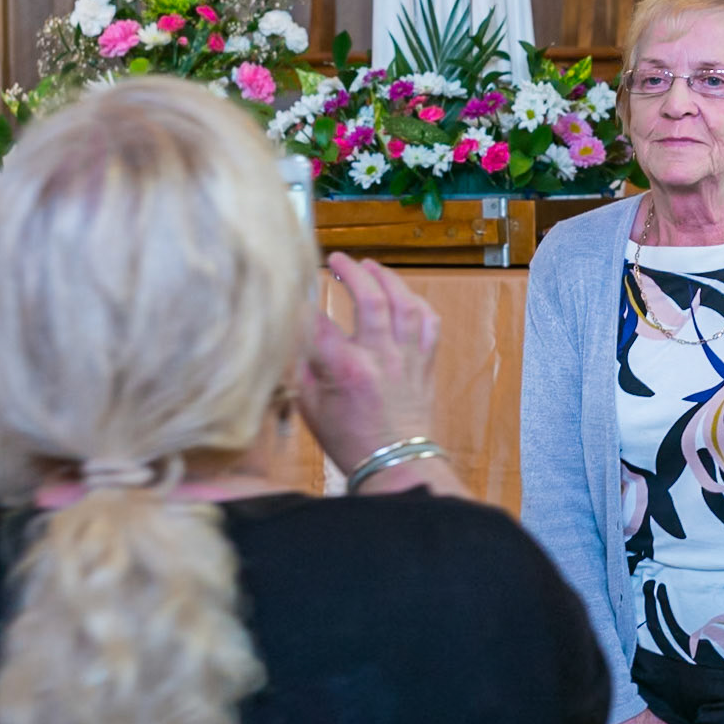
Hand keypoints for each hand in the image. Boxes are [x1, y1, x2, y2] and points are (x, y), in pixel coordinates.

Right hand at [296, 253, 438, 474]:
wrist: (395, 464)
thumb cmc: (350, 440)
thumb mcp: (310, 407)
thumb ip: (302, 367)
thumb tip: (294, 334)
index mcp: (348, 370)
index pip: (321, 323)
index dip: (305, 304)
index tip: (296, 295)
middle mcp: (381, 358)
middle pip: (371, 299)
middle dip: (352, 272)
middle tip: (337, 259)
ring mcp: (407, 358)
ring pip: (404, 304)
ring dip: (387, 278)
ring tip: (370, 265)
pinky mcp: (425, 362)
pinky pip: (429, 322)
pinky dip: (416, 302)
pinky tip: (402, 294)